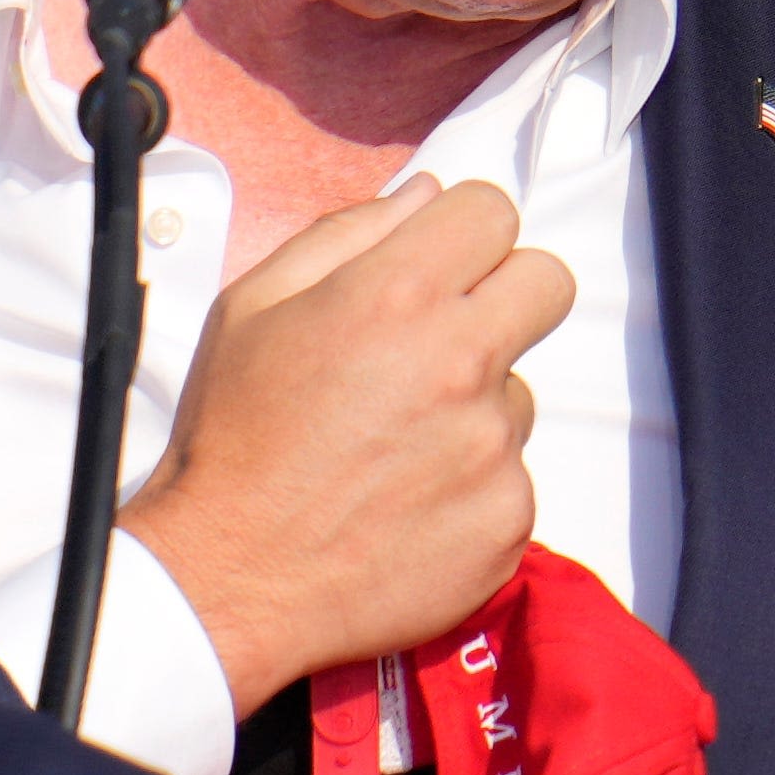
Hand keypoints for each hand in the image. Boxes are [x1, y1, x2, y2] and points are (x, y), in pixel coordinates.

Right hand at [127, 180, 558, 712]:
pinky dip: (470, 489)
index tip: (439, 267)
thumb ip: (347, 235)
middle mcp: (460, 364)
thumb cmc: (231, 442)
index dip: (462, 235)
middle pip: (548, 284)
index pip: (493, 213)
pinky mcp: (507, 520)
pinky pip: (513, 478)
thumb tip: (425, 197)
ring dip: (475, 409)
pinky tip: (405, 505)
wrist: (226, 577)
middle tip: (444, 342)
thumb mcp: (252, 308)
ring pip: (520, 394)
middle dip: (506, 297)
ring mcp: (491, 448)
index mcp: (397, 296)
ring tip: (393, 449)